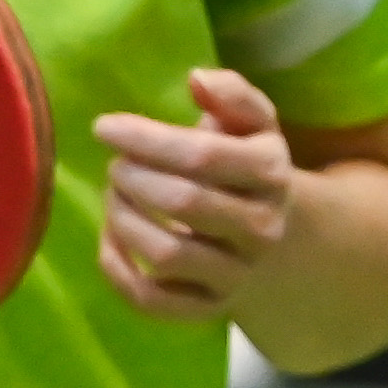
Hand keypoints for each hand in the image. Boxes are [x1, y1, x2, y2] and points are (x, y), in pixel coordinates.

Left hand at [92, 68, 293, 322]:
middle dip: (132, 178)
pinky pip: (152, 300)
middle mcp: (261, 228)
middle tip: (116, 166)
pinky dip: (118, 271)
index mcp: (271, 173)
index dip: (144, 138)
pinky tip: (112, 239)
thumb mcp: (253, 126)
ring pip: (166, 254)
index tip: (104, 128)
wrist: (283, 243)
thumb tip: (197, 78)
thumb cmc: (247, 171)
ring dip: (123, 220)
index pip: (201, 156)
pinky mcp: (208, 309)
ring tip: (116, 197)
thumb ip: (232, 95)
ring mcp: (237, 274)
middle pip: (182, 202)